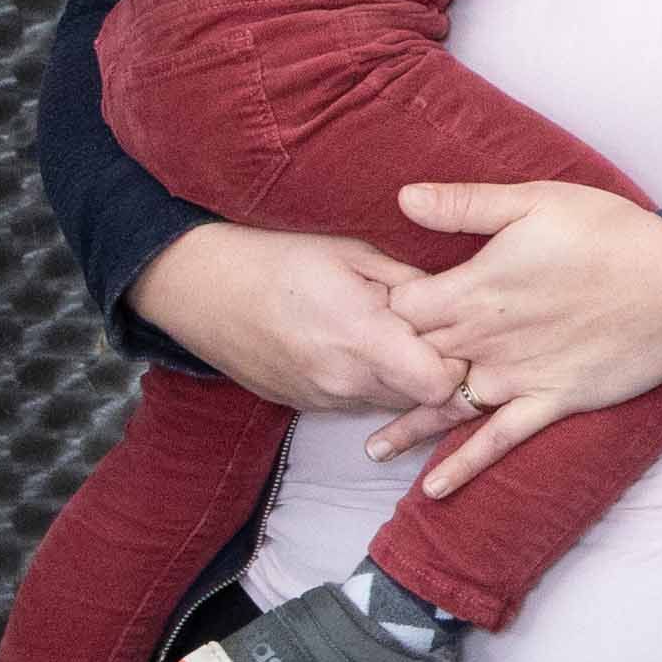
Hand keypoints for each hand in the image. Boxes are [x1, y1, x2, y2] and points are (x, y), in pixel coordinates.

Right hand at [131, 224, 462, 420]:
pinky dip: (369, 384)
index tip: (451, 334)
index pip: (440, 384)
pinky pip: (357, 404)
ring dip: (402, 379)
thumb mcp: (354, 254)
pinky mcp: (306, 406)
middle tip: (427, 334)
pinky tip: (355, 350)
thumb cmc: (281, 262)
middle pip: (421, 401)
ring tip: (389, 338)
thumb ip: (410, 283)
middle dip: (435, 371)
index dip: (457, 363)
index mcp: (363, 338)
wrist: (204, 291)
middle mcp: (345, 380)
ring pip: (390, 405)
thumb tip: (452, 299)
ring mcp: (323, 399)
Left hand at [373, 181, 661, 489]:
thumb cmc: (609, 234)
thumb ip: (465, 204)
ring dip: (408, 426)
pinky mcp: (549, 401)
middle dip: (388, 367)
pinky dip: (465, 466)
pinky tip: (434, 492)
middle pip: (414, 358)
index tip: (377, 309)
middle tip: (368, 377)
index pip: (400, 306)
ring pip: (444, 406)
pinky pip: (498, 441)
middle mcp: (484, 339)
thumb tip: (403, 196)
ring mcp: (515, 376)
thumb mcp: (535, 200)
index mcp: (473, 288)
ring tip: (372, 449)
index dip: (384, 308)